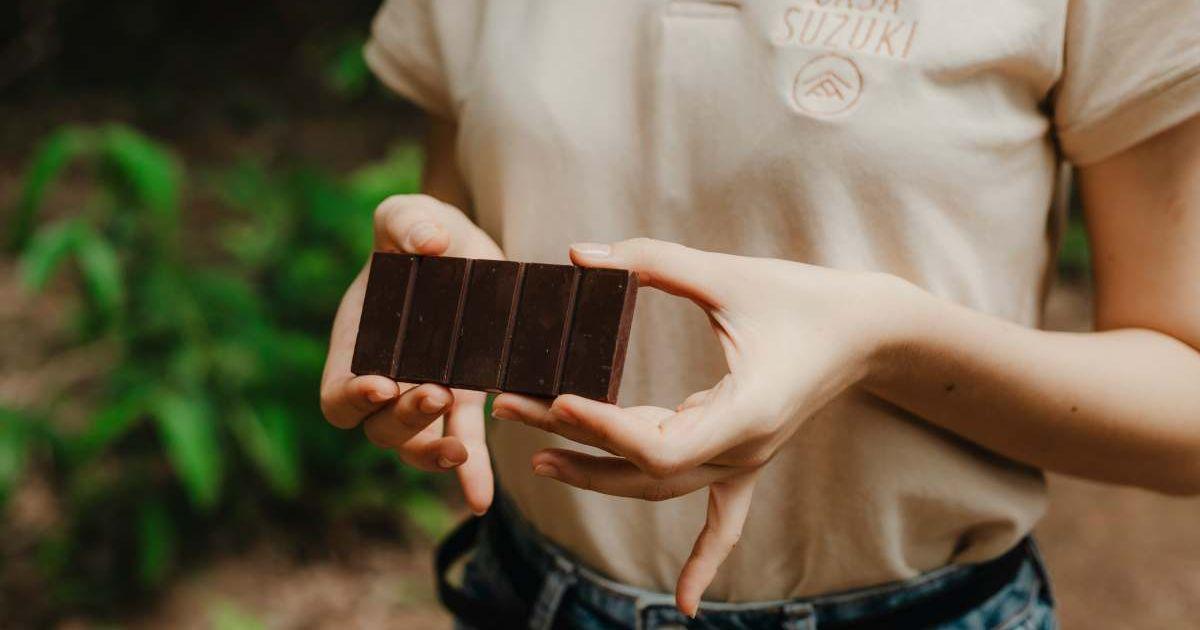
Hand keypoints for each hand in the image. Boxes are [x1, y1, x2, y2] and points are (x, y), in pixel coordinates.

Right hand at [320, 195, 504, 514]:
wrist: (465, 249)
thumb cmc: (422, 231)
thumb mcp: (412, 216)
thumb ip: (408, 222)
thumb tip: (428, 243)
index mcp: (357, 344)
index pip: (336, 393)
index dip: (351, 398)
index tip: (379, 384)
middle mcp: (384, 380)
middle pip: (376, 429)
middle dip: (403, 419)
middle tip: (435, 393)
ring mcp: (424, 397)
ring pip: (414, 447)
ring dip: (433, 454)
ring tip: (459, 449)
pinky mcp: (466, 403)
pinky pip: (463, 447)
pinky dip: (470, 475)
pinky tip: (481, 499)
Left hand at [491, 238, 917, 614]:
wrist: (870, 328)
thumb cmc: (807, 297)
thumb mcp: (730, 275)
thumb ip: (653, 262)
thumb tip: (577, 254)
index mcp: (744, 413)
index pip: (657, 445)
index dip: (602, 428)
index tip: (557, 397)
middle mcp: (744, 450)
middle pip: (642, 468)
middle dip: (572, 442)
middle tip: (511, 408)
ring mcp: (746, 460)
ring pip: (662, 486)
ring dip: (600, 477)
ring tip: (539, 457)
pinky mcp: (747, 455)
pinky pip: (725, 519)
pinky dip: (704, 559)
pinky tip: (685, 604)